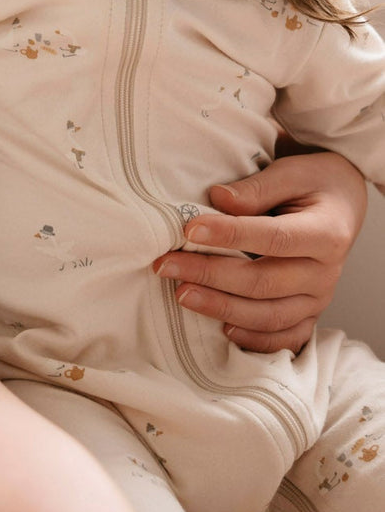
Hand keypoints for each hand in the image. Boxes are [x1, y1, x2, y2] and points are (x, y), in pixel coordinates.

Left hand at [152, 150, 366, 352]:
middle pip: (264, 282)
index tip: (190, 229)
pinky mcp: (310, 313)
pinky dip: (254, 339)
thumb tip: (217, 200)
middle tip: (168, 265)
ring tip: (182, 294)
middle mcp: (326, 273)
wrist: (344, 203)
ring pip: (269, 315)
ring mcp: (319, 298)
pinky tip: (222, 329)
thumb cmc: (315, 183)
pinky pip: (284, 337)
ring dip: (221, 308)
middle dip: (211, 275)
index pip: (273, 238)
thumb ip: (257, 188)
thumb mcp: (292, 172)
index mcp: (326, 233)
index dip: (230, 235)